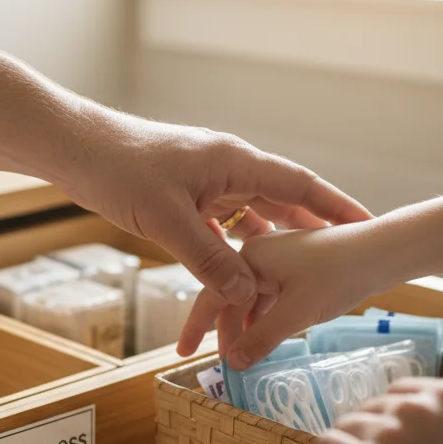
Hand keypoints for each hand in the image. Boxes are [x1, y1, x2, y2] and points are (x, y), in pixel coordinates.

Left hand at [60, 114, 371, 306]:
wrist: (74, 149)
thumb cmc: (119, 169)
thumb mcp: (167, 220)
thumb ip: (208, 259)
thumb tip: (245, 294)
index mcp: (236, 162)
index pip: (300, 184)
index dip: (336, 207)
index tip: (367, 225)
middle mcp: (228, 169)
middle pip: (283, 202)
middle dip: (312, 232)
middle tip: (344, 260)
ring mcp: (207, 183)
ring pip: (251, 219)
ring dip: (270, 249)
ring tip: (300, 280)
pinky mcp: (186, 196)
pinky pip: (223, 227)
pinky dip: (235, 251)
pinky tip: (243, 276)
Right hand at [177, 221, 395, 368]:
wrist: (385, 250)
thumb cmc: (339, 274)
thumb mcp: (296, 313)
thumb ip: (261, 339)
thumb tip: (233, 364)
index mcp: (249, 257)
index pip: (211, 297)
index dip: (196, 328)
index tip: (183, 354)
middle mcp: (258, 254)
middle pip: (232, 300)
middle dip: (228, 334)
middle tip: (227, 366)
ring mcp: (279, 260)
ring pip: (253, 301)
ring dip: (250, 329)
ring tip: (249, 358)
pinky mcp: (298, 268)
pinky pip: (272, 298)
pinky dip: (268, 320)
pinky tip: (272, 339)